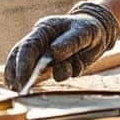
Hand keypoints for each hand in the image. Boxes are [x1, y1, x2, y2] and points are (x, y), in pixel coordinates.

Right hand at [3, 2, 119, 89]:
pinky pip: (55, 76)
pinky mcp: (53, 66)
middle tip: (22, 91)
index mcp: (43, 30)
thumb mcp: (83, 32)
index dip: (22, 64)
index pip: (28, 47)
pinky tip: (76, 64)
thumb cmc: (88, 28)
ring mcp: (45, 55)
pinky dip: (66, 74)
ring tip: (74, 63)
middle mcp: (40, 43)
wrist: (98, 32)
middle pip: (20, 59)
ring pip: (38, 71)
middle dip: (20, 76)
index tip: (22, 80)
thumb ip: (69, 42)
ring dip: (54, 74)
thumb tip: (52, 52)